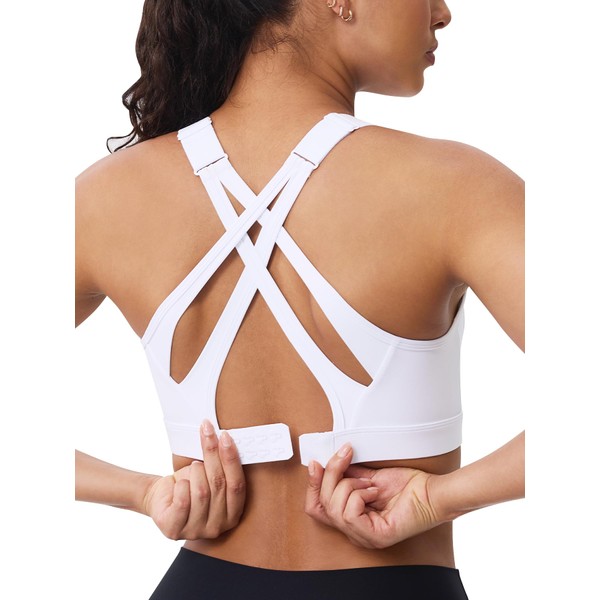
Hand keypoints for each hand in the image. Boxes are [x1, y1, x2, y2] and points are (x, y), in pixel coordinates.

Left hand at [142, 420, 245, 539]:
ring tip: (192, 466)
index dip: (231, 459)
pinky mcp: (175, 530)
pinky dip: (181, 485)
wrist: (161, 498)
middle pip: (219, 484)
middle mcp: (218, 527)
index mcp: (233, 513)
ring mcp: (197, 531)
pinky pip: (183, 502)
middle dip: (212, 454)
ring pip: (201, 492)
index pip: (237, 484)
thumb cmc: (191, 484)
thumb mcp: (210, 476)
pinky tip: (179, 483)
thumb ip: (222, 466)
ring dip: (195, 471)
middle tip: (207, 432)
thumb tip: (226, 438)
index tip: (225, 435)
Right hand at [305, 443, 441, 548]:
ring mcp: (364, 537)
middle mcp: (355, 532)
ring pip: (334, 507)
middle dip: (330, 475)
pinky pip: (350, 513)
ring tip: (370, 482)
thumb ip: (347, 473)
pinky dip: (359, 495)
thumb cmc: (408, 485)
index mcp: (352, 518)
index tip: (316, 462)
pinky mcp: (375, 536)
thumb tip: (328, 461)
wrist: (432, 491)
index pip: (316, 509)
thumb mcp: (368, 475)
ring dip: (350, 485)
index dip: (312, 485)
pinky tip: (374, 491)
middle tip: (345, 456)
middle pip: (321, 505)